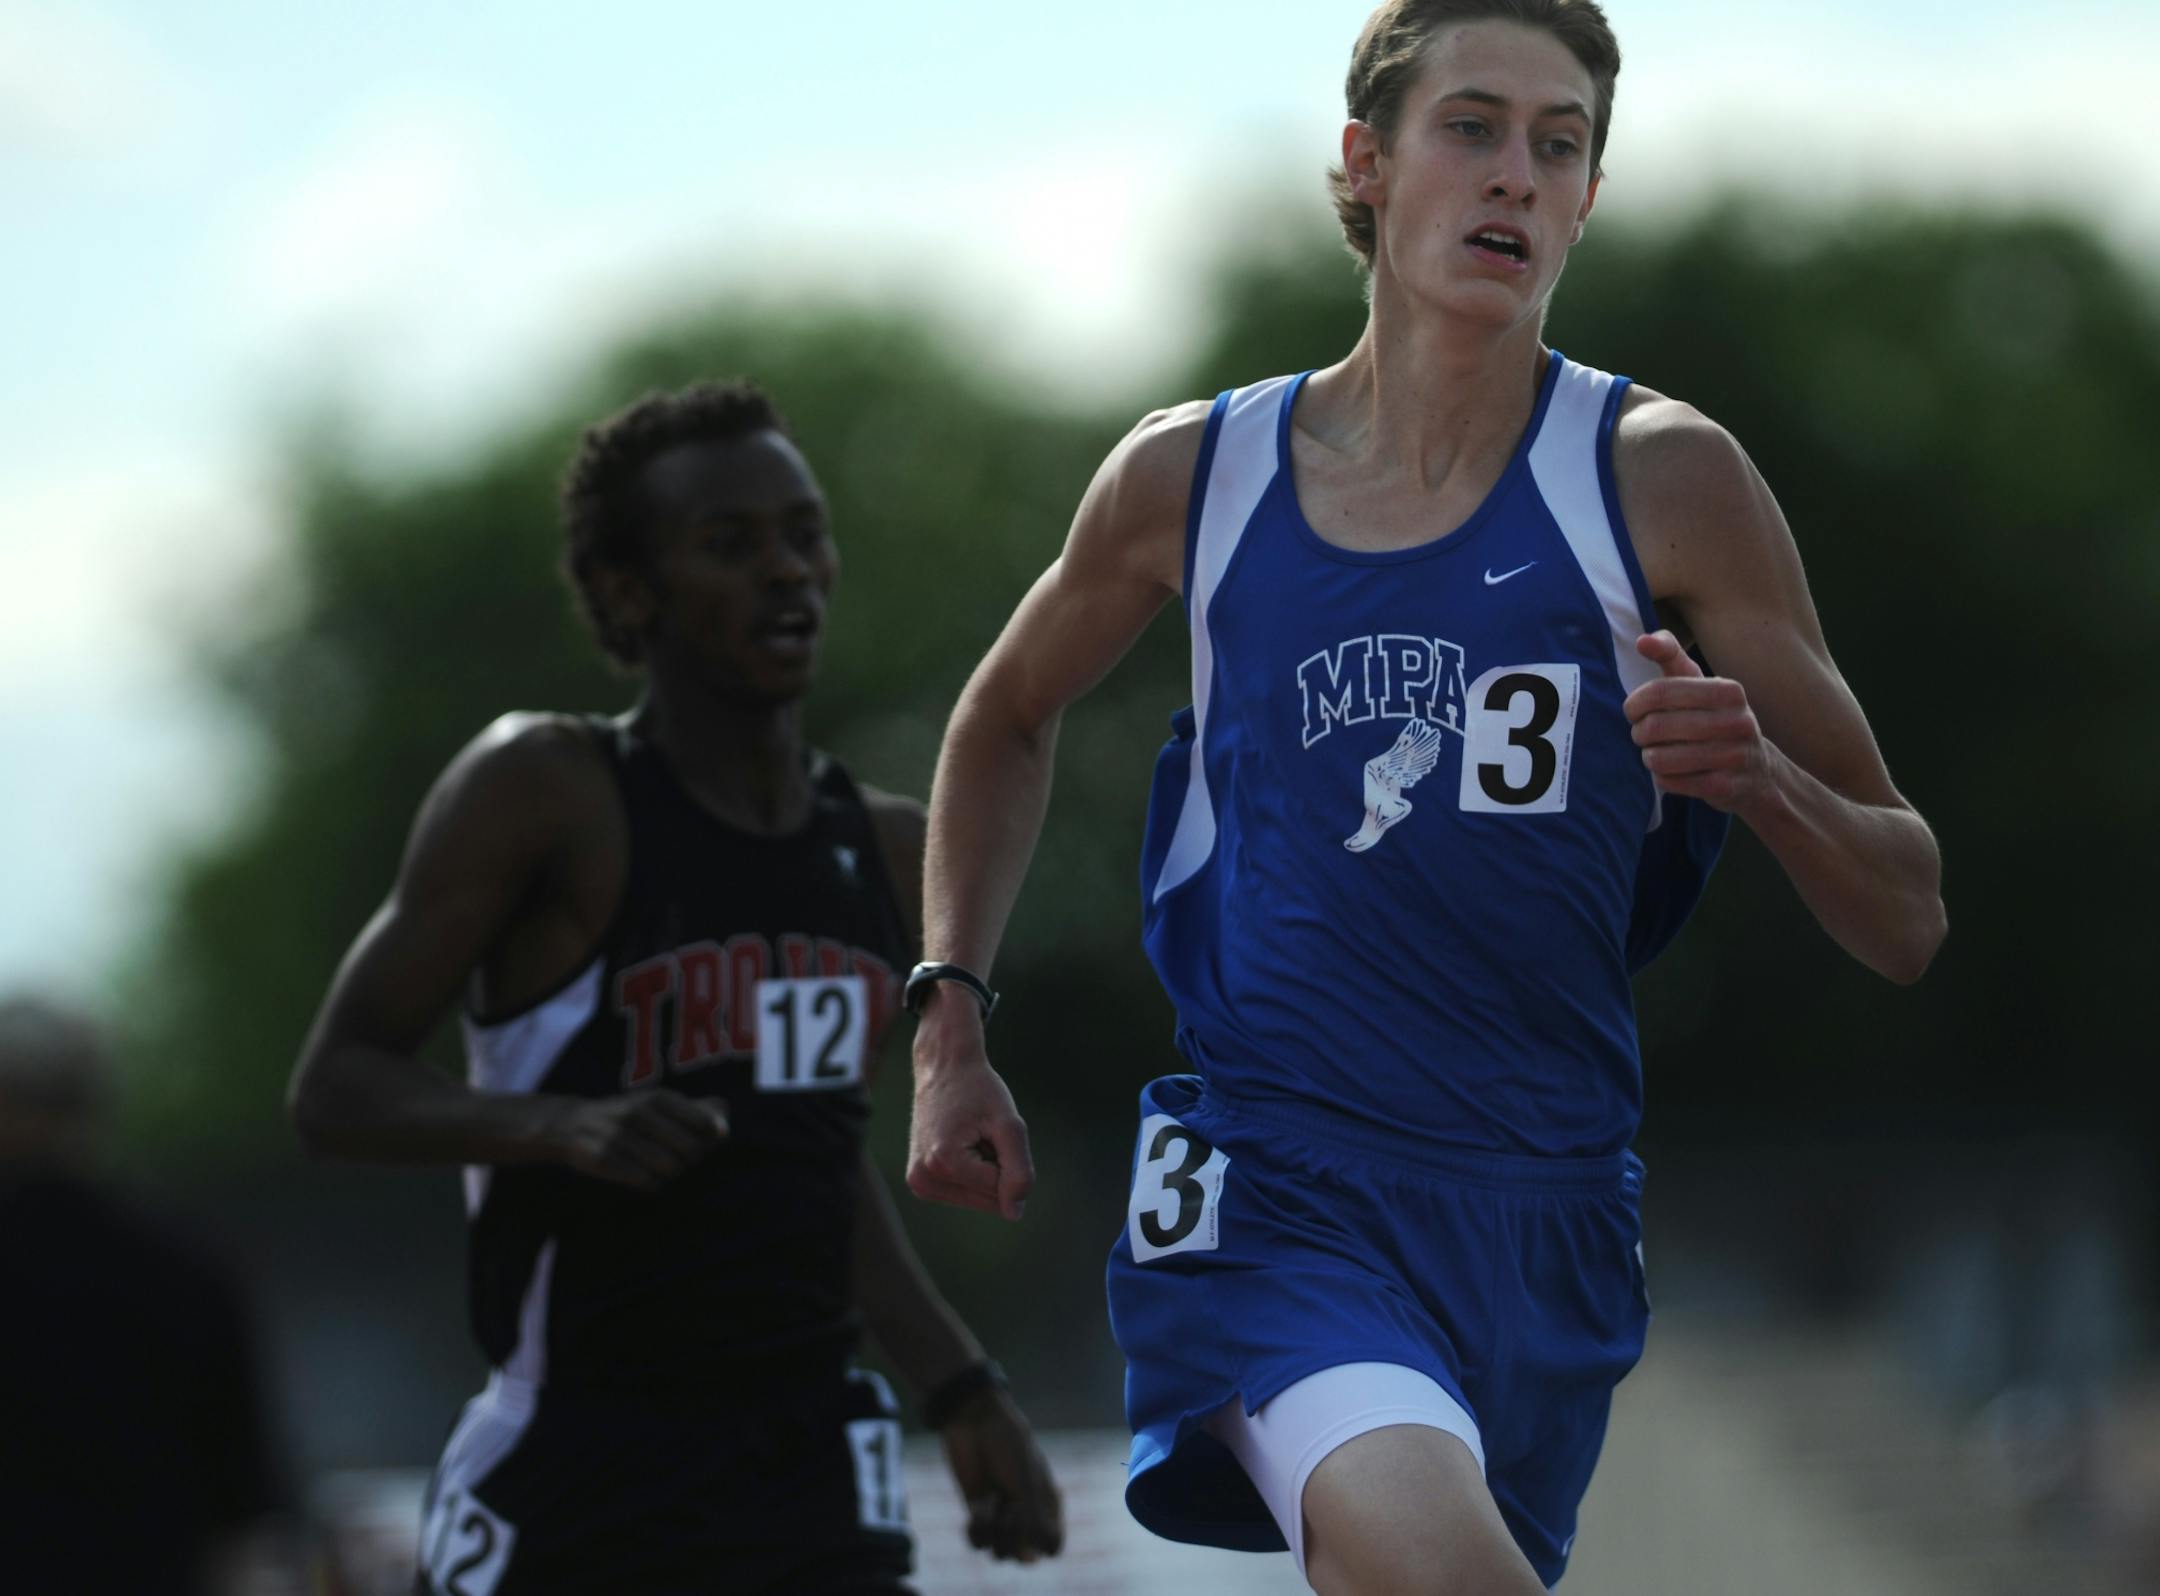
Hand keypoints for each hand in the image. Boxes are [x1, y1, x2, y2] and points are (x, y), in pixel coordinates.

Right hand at [544, 1090, 727, 1190]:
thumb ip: (696, 1110)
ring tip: (660, 1168)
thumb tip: (725, 1115)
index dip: (712, 1138)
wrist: (571, 1124)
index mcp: (658, 1098)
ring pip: (668, 1169)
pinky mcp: (601, 1160)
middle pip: (690, 1150)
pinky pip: (644, 1182)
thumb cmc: (629, 1117)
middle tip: (680, 1160)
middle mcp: (639, 1113)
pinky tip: (643, 1176)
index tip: (709, 1141)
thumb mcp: (659, 1104)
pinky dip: (650, 1184)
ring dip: (669, 1174)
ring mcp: (619, 1136)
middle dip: (691, 1160)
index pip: (705, 1124)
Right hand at [907, 1016, 1032, 1219]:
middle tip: (978, 1132)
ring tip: (969, 1137)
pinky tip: (959, 1144)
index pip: (1001, 1188)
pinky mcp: (920, 1183)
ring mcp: (918, 1184)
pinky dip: (972, 1172)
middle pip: (987, 1198)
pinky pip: (964, 1192)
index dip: (1007, 1156)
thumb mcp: (1010, 1125)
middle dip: (995, 1167)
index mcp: (943, 1162)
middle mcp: (923, 1179)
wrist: (944, 1067)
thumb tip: (1014, 1214)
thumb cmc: (979, 1090)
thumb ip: (1019, 1171)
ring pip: (977, 1198)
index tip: (988, 1126)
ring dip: (984, 1170)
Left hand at [938, 1386, 1063, 1563]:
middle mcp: (1026, 1515)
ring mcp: (1001, 1516)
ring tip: (992, 1500)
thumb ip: (1031, 1523)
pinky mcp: (977, 1513)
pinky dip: (977, 1529)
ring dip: (994, 1531)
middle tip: (1011, 1506)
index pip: (1051, 1546)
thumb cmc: (1009, 1446)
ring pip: (999, 1553)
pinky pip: (978, 1543)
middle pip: (1023, 1555)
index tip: (1032, 1515)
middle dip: (1014, 1535)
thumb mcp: (1026, 1485)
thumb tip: (1031, 1561)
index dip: (1041, 1541)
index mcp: (1048, 1505)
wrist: (976, 1420)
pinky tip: (979, 1506)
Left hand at [1624, 631, 1775, 813]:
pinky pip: (1670, 782)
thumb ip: (1670, 656)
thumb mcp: (1698, 683)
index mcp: (1729, 691)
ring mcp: (1734, 756)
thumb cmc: (1715, 719)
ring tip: (1655, 754)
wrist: (1757, 772)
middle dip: (1639, 732)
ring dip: (1649, 757)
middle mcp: (1738, 722)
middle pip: (1657, 726)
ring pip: (1660, 758)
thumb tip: (1642, 640)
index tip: (1632, 711)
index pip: (1661, 691)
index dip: (1635, 703)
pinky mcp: (1725, 787)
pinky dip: (1662, 778)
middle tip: (1642, 735)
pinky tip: (1672, 772)